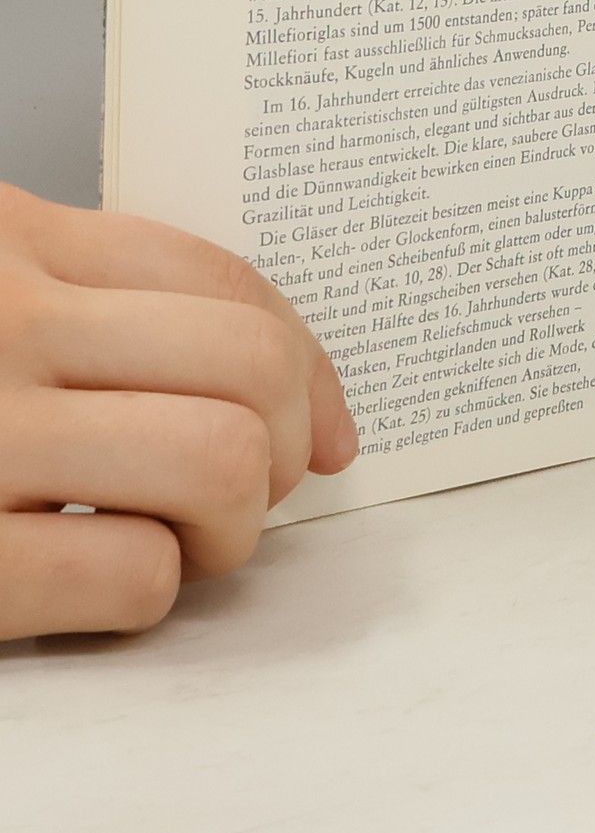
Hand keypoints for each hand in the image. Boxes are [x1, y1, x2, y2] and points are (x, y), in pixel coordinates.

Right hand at [0, 184, 355, 640]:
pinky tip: (87, 584)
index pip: (221, 281)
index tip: (325, 431)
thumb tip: (289, 392)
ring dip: (229, 524)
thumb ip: (89, 299)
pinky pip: (129, 572)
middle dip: (282, 444)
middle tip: (245, 490)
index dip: (307, 364)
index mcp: (5, 241)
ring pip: (218, 459)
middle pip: (247, 366)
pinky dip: (143, 592)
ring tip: (178, 541)